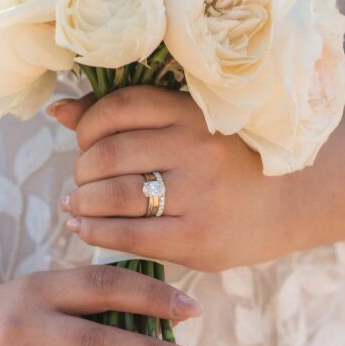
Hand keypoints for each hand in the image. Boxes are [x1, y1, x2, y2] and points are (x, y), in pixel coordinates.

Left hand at [51, 86, 298, 271]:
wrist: (287, 202)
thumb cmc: (223, 160)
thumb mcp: (184, 127)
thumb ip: (123, 117)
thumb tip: (58, 110)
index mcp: (191, 112)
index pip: (118, 107)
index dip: (87, 127)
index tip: (86, 144)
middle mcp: (195, 148)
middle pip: (108, 154)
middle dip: (82, 170)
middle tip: (82, 182)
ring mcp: (198, 195)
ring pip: (113, 195)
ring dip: (82, 202)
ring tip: (78, 205)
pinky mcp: (197, 238)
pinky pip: (128, 235)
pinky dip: (94, 232)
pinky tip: (84, 228)